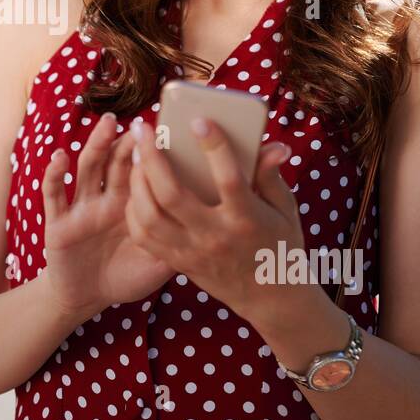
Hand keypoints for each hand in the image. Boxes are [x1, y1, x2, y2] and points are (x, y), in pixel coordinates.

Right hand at [42, 112, 174, 319]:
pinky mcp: (58, 222)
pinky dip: (54, 174)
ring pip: (88, 168)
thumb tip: (219, 224)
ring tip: (108, 124)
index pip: (141, 170)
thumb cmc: (126, 275)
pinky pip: (54, 195)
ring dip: (96, 143)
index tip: (168, 131)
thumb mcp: (159, 262)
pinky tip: (60, 157)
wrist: (88, 296)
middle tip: (141, 122)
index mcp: (131, 202)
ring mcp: (82, 206)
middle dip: (127, 140)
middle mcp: (106, 197)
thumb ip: (182, 241)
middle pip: (117, 161)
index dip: (152, 152)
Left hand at [124, 116, 309, 328]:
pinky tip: (136, 188)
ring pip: (151, 216)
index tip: (199, 121)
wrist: (271, 298)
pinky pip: (144, 236)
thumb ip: (270, 176)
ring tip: (137, 155)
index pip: (229, 179)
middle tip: (142, 128)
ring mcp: (193, 252)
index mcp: (247, 219)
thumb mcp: (285, 209)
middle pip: (173, 194)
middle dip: (153, 156)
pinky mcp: (178, 263)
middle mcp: (216, 236)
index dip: (215, 148)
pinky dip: (134, 209)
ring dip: (137, 181)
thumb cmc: (280, 243)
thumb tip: (272, 145)